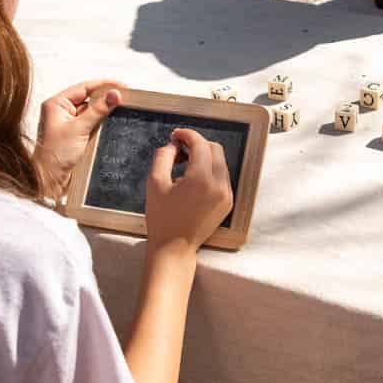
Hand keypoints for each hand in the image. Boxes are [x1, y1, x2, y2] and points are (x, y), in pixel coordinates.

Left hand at [35, 81, 121, 198]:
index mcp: (56, 104)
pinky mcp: (74, 134)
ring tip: (119, 110)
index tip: (120, 86)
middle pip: (88, 98)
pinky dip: (100, 123)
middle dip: (105, 98)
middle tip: (123, 98)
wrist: (49, 180)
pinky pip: (91, 123)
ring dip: (103, 112)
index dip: (103, 85)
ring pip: (91, 111)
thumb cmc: (54, 155)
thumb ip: (98, 110)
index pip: (83, 87)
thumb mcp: (80, 129)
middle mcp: (60, 111)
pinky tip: (110, 123)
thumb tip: (113, 95)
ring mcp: (67, 123)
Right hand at [145, 127, 232, 252]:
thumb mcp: (155, 182)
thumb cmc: (162, 217)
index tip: (176, 135)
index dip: (187, 135)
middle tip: (179, 149)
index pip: (200, 144)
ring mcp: (226, 194)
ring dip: (204, 157)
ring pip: (220, 162)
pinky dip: (210, 171)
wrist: (175, 247)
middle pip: (215, 149)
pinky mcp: (228, 202)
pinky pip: (222, 176)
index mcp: (201, 179)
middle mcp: (219, 185)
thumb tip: (174, 145)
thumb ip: (163, 156)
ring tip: (184, 164)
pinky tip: (193, 179)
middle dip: (197, 144)